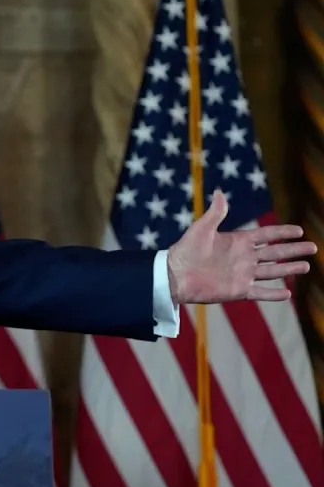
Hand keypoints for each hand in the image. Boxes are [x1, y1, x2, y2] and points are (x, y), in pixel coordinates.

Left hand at [166, 190, 315, 303]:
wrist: (175, 275)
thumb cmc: (186, 250)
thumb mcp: (201, 228)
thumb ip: (216, 213)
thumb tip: (220, 191)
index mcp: (237, 241)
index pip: (266, 235)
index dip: (282, 232)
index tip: (299, 230)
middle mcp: (244, 258)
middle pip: (275, 252)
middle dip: (294, 250)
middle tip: (313, 247)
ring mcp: (242, 275)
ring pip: (272, 271)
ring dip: (289, 269)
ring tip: (306, 266)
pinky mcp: (238, 291)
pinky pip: (260, 292)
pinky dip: (274, 294)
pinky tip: (288, 293)